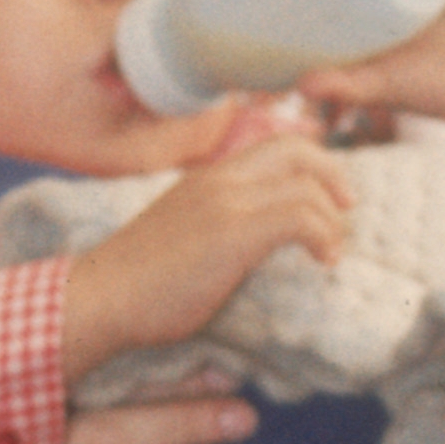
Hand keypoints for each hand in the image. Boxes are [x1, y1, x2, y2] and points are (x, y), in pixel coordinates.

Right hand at [60, 125, 350, 373]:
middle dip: (333, 177)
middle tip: (345, 211)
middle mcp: (218, 179)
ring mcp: (226, 201)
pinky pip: (300, 216)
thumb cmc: (136, 284)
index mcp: (207, 178)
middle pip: (297, 149)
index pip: (274, 146)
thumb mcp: (184, 237)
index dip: (313, 165)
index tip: (328, 199)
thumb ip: (220, 227)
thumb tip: (256, 247)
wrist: (99, 297)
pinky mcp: (233, 231)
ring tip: (330, 252)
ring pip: (306, 186)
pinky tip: (322, 260)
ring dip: (332, 220)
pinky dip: (323, 236)